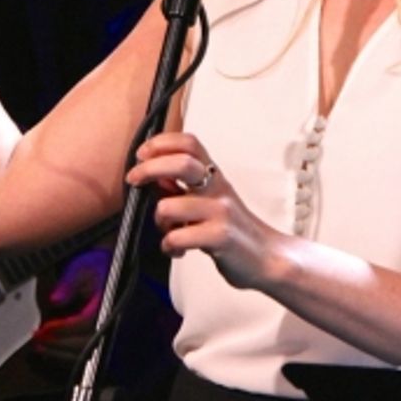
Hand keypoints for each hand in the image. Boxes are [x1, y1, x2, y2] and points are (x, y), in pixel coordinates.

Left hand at [31, 247, 110, 359]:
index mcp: (108, 303)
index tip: (43, 330)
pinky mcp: (100, 334)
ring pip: (85, 350)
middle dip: (58, 344)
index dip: (62, 328)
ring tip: (40, 346)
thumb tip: (55, 299)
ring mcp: (106, 328)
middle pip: (86, 342)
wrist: (107, 265)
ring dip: (61, 351)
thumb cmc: (95, 266)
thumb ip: (68, 282)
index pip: (85, 322)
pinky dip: (67, 351)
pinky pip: (85, 349)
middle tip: (37, 340)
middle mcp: (109, 319)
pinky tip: (52, 347)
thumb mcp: (80, 267)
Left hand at [127, 132, 285, 290]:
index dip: (161, 143)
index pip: (189, 143)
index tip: (141, 154)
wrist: (267, 257)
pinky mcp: (220, 237)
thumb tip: (154, 176)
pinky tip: (177, 250)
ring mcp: (221, 211)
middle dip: (148, 169)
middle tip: (133, 180)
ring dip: (159, 222)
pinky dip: (169, 246)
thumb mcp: (209, 201)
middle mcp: (218, 188)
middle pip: (181, 163)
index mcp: (214, 176)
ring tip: (168, 232)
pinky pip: (177, 237)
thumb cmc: (233, 229)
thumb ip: (183, 187)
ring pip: (169, 207)